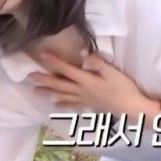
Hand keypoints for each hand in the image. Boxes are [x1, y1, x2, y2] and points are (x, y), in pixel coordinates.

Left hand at [29, 51, 160, 119]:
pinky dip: (62, 104)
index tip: (41, 55)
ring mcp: (84, 99)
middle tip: (29, 76)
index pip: (66, 69)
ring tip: (35, 90)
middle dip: (44, 79)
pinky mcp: (89, 105)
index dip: (53, 62)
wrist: (131, 108)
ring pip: (62, 95)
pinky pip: (72, 105)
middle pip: (59, 84)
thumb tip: (82, 52)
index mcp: (87, 80)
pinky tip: (55, 104)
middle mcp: (82, 90)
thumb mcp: (113, 72)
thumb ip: (97, 62)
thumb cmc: (124, 88)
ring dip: (48, 92)